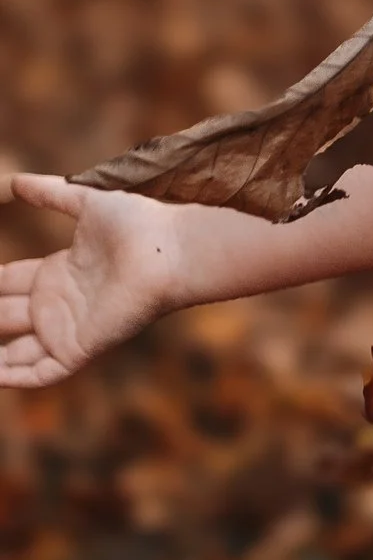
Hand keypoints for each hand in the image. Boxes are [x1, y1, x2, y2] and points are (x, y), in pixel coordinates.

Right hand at [0, 176, 184, 389]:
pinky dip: (12, 377)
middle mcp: (58, 304)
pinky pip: (39, 373)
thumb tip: (15, 181)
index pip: (7, 282)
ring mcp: (66, 328)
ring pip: (15, 350)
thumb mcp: (83, 202)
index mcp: (58, 272)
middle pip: (3, 315)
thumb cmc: (138, 225)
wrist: (169, 251)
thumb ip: (50, 193)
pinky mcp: (78, 349)